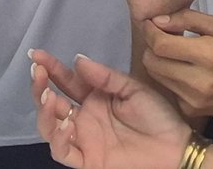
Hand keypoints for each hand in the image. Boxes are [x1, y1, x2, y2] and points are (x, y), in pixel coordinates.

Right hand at [31, 49, 191, 168]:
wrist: (175, 146)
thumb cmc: (157, 115)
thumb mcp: (133, 88)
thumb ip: (105, 77)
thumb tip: (77, 60)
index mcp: (94, 97)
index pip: (66, 81)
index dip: (50, 68)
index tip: (37, 54)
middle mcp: (84, 117)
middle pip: (51, 103)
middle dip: (41, 87)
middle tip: (37, 71)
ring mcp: (83, 139)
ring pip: (50, 127)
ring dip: (45, 111)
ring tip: (50, 97)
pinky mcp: (87, 160)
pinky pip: (63, 152)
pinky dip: (58, 138)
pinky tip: (65, 123)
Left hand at [142, 9, 212, 121]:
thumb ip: (188, 19)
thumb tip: (158, 20)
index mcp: (208, 55)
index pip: (161, 45)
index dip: (150, 32)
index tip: (151, 23)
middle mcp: (197, 81)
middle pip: (152, 62)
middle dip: (150, 46)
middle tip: (162, 36)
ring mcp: (192, 99)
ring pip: (156, 75)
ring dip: (157, 60)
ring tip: (172, 52)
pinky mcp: (189, 110)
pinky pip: (167, 88)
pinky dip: (168, 75)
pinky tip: (183, 69)